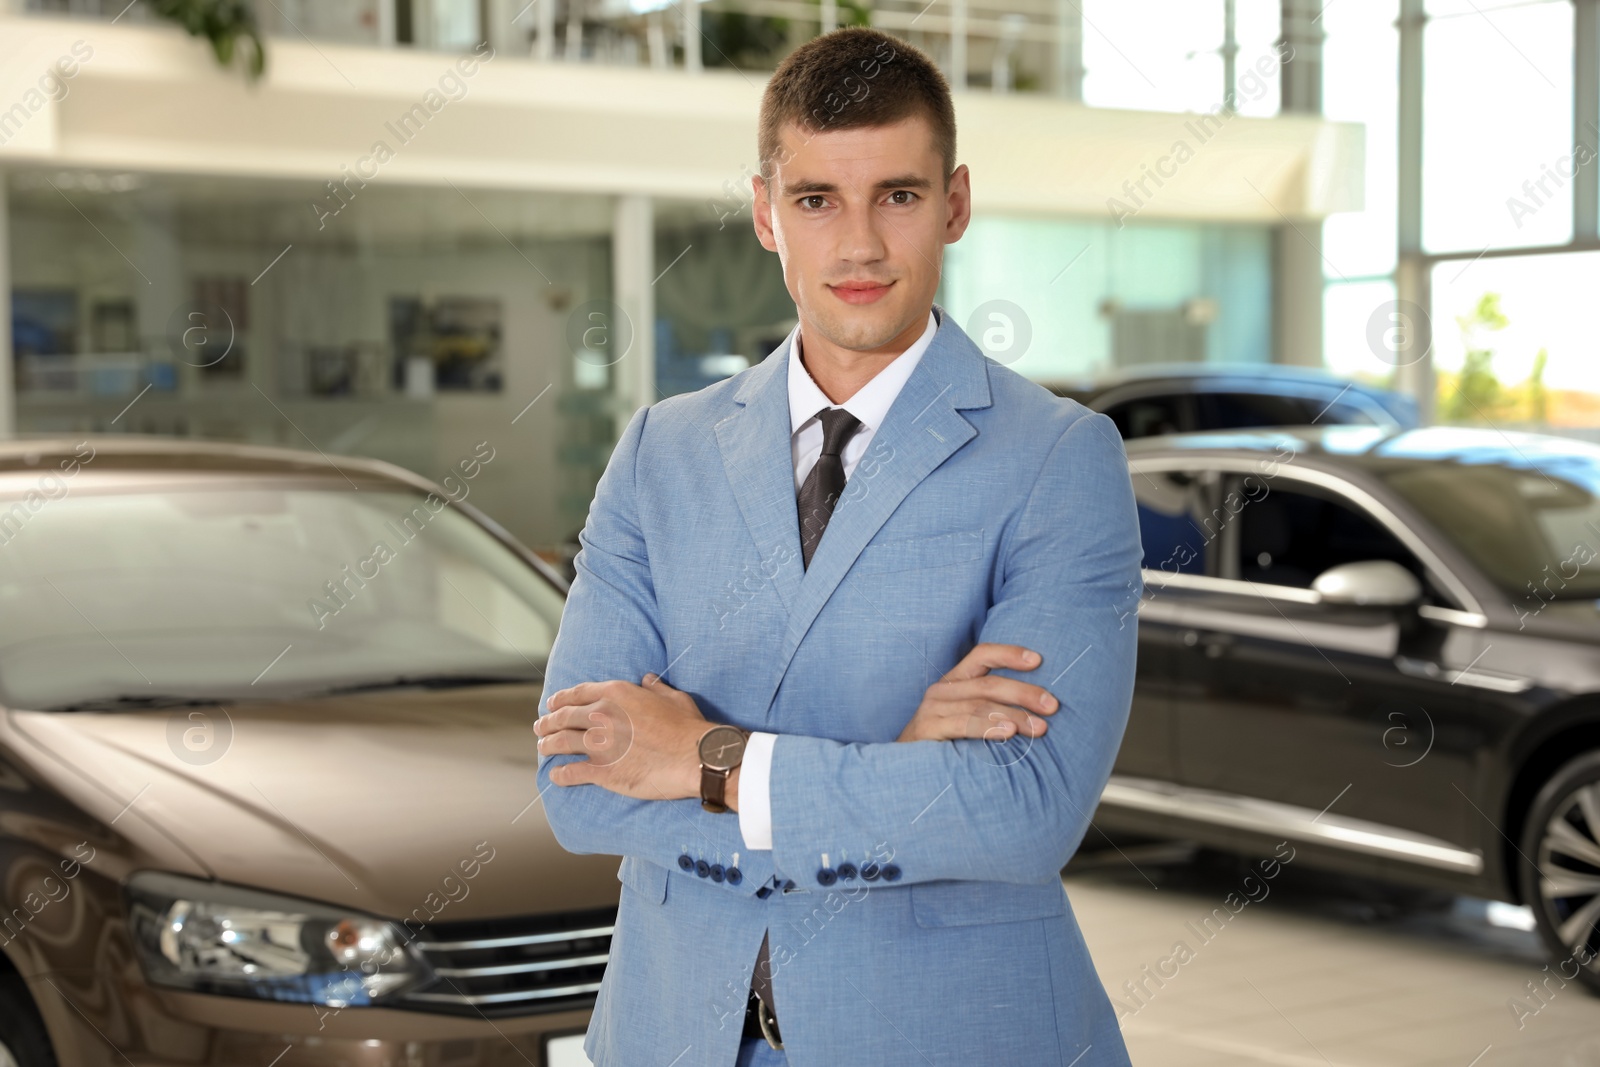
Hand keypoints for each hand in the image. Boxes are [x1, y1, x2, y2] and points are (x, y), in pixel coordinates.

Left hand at [537, 673, 707, 799]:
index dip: (560, 699)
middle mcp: (602, 716)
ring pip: (561, 743)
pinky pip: (572, 772)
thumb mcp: (673, 698)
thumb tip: (648, 679)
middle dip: (548, 722)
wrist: (694, 757)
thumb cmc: (687, 727)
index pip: (577, 693)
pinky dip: (560, 775)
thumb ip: (656, 687)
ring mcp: (599, 745)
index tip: (552, 704)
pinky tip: (556, 776)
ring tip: (542, 748)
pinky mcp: (602, 771)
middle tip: (541, 727)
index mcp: (616, 694)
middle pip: (563, 718)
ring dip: (548, 746)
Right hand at [897, 643, 1057, 742]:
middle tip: (1052, 705)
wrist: (902, 771)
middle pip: (989, 683)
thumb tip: (1039, 710)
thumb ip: (992, 708)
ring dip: (1014, 716)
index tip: (1039, 660)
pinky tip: (1008, 734)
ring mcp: (933, 709)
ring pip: (980, 705)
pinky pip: (963, 724)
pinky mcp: (927, 729)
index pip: (982, 656)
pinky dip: (988, 728)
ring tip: (1040, 728)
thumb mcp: (966, 719)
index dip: (1009, 654)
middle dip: (1024, 693)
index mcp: (954, 681)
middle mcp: (942, 690)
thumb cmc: (944, 744)